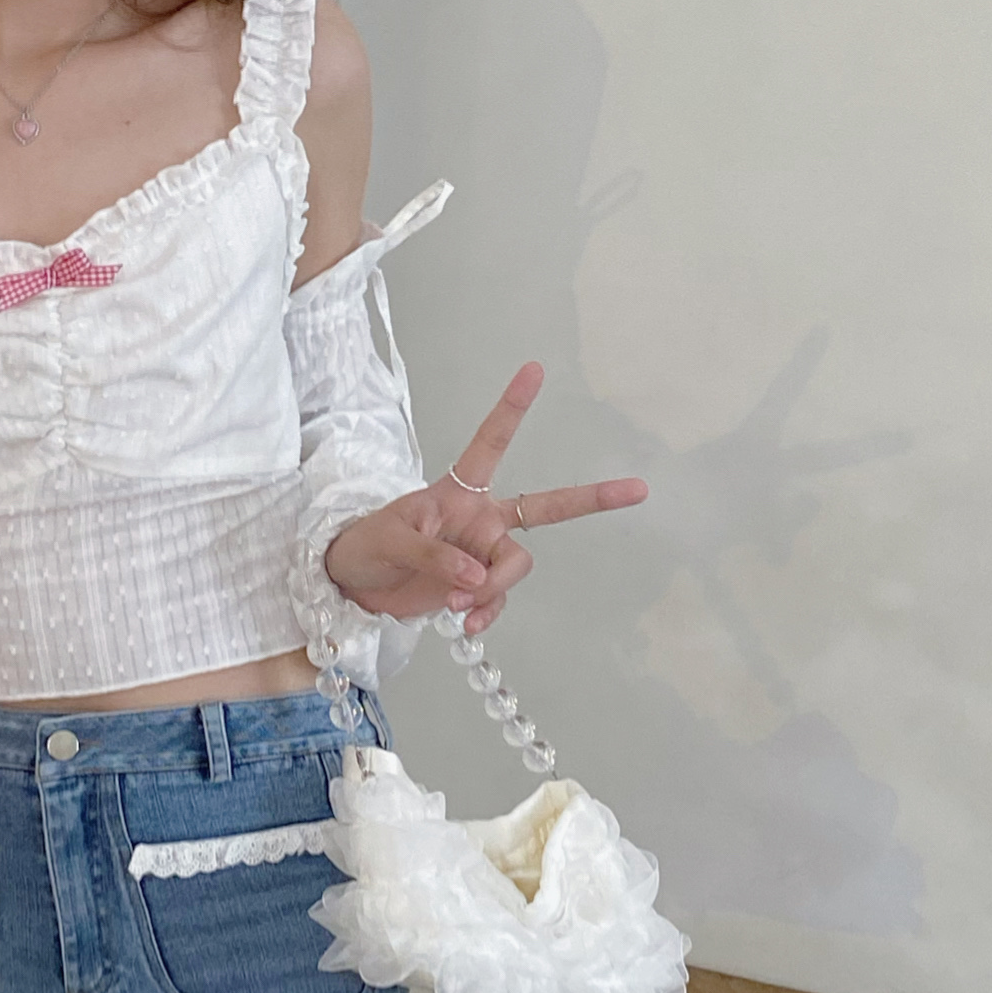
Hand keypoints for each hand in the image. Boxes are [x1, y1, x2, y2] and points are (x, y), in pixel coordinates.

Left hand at [322, 363, 647, 635]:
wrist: (352, 587)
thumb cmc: (365, 547)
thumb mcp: (389, 541)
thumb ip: (431, 554)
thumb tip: (471, 574)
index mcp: (459, 490)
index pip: (492, 442)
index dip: (513, 408)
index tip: (535, 369)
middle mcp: (481, 517)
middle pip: (546, 509)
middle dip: (592, 500)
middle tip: (638, 490)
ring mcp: (482, 553)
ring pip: (516, 568)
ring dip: (491, 589)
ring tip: (455, 603)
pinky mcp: (476, 587)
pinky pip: (497, 600)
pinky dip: (485, 613)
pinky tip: (463, 623)